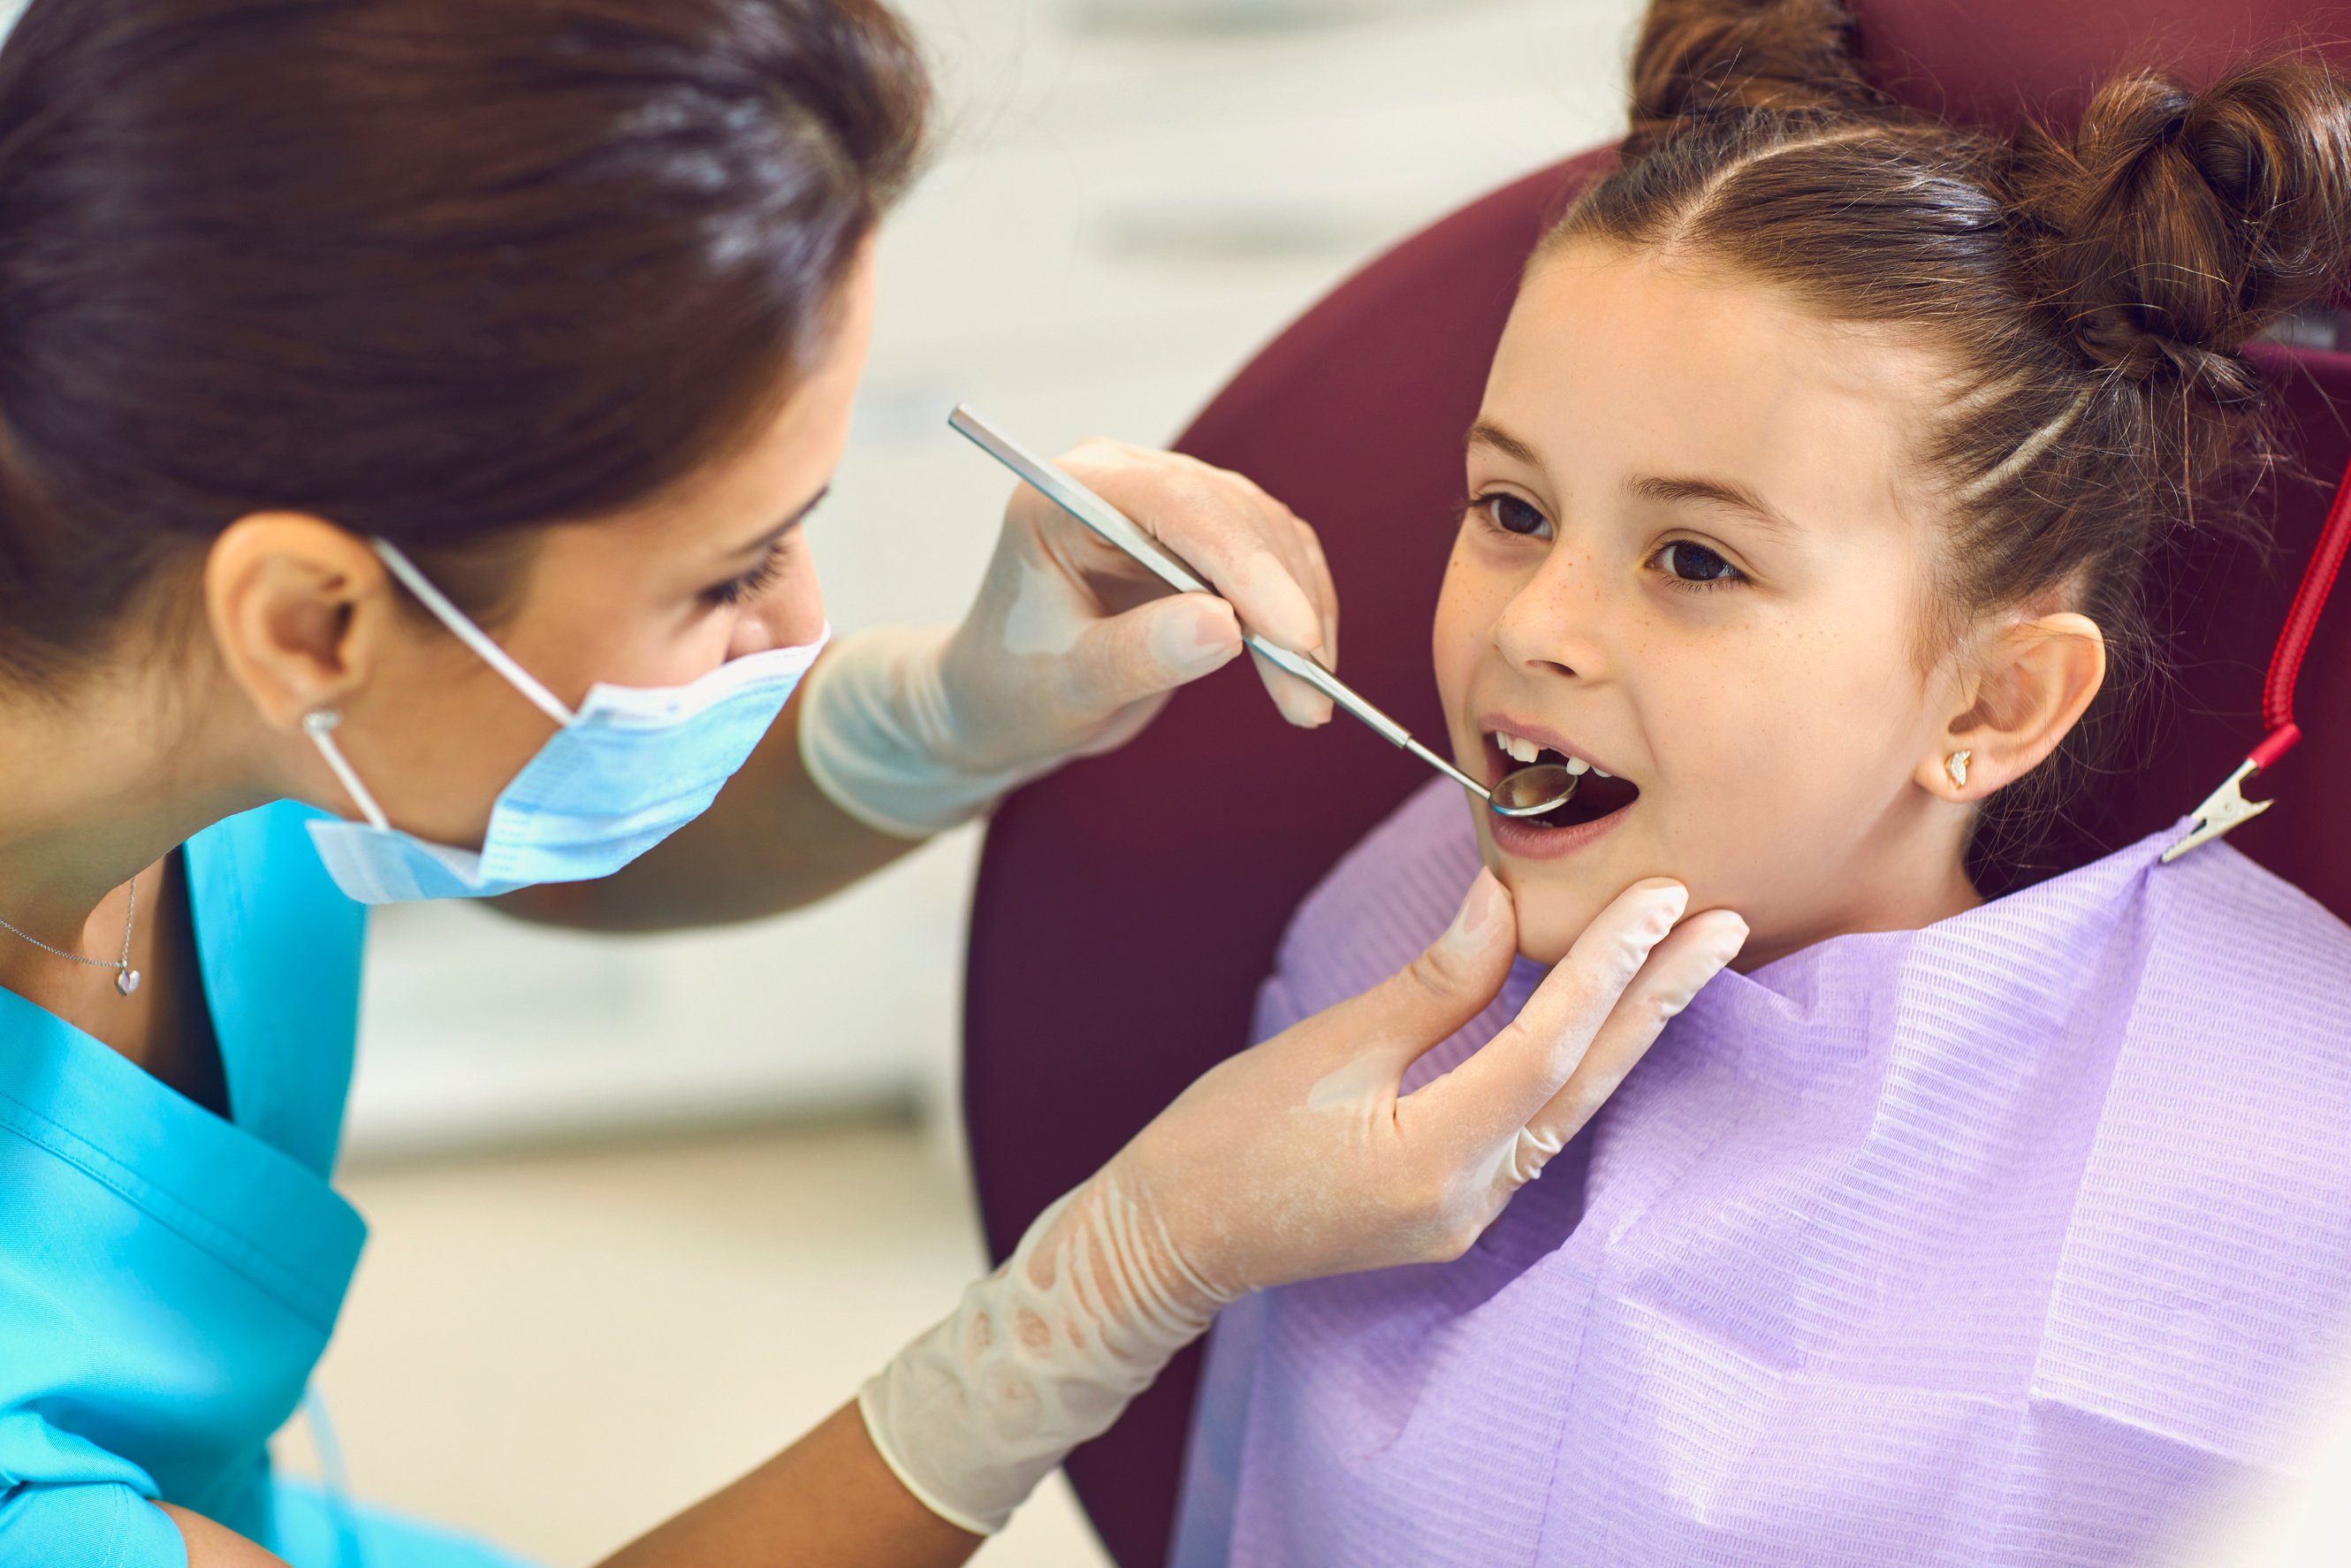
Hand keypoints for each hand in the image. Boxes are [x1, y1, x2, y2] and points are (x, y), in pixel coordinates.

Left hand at [796, 442, 1337, 837]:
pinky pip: (1276, 559)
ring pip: (1268, 535)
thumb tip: (1227, 628)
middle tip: (1310, 695)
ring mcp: (1166, 502)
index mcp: (1066, 493)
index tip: (1294, 639)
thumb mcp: (1065, 688)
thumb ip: (1138, 654)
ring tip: (1309, 701)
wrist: (1001, 703)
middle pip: (1233, 515)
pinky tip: (1307, 671)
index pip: (1176, 504)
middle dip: (1282, 605)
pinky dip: (1300, 612)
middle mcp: (1121, 479)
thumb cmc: (1010, 690)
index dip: (1246, 567)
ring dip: (1302, 615)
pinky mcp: (1201, 538)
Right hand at [859, 870, 1746, 1531]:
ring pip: (1572, 1110)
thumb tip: (1506, 901)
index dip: (1609, 963)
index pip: (1549, 1044)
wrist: (1170, 1238)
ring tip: (1686, 957)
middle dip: (1659, 997)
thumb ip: (1433, 982)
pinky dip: (1574, 1065)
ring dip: (1630, 1030)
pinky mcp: (1454, 1213)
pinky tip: (1602, 1016)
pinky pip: (1535, 1128)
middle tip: (1726, 921)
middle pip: (1589, 1085)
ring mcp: (1467, 1217)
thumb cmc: (1226, 1137)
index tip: (1662, 894)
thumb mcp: (1328, 1046)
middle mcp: (1469, 1202)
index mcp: (1432, 1159)